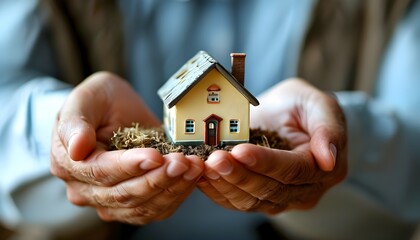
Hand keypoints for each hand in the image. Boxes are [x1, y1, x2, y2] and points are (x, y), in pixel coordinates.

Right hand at [50, 72, 203, 224]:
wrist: (112, 109)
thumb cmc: (97, 102)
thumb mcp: (84, 100)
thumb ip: (76, 123)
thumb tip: (76, 149)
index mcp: (69, 164)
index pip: (101, 172)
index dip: (130, 166)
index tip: (155, 155)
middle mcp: (87, 189)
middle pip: (124, 194)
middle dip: (158, 178)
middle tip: (183, 162)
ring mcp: (110, 201)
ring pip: (142, 207)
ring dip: (172, 189)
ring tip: (193, 168)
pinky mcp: (133, 204)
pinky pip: (155, 210)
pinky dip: (176, 196)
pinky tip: (192, 178)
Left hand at [197, 78, 346, 213]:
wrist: (285, 118)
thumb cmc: (301, 108)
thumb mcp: (318, 104)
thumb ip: (328, 127)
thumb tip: (328, 159)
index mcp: (323, 169)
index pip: (293, 170)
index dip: (266, 162)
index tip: (241, 150)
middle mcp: (304, 190)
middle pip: (269, 189)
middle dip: (239, 174)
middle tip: (215, 158)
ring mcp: (281, 199)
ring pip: (250, 200)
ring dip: (225, 184)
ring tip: (205, 166)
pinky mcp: (259, 200)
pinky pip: (236, 202)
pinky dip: (217, 191)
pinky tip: (202, 177)